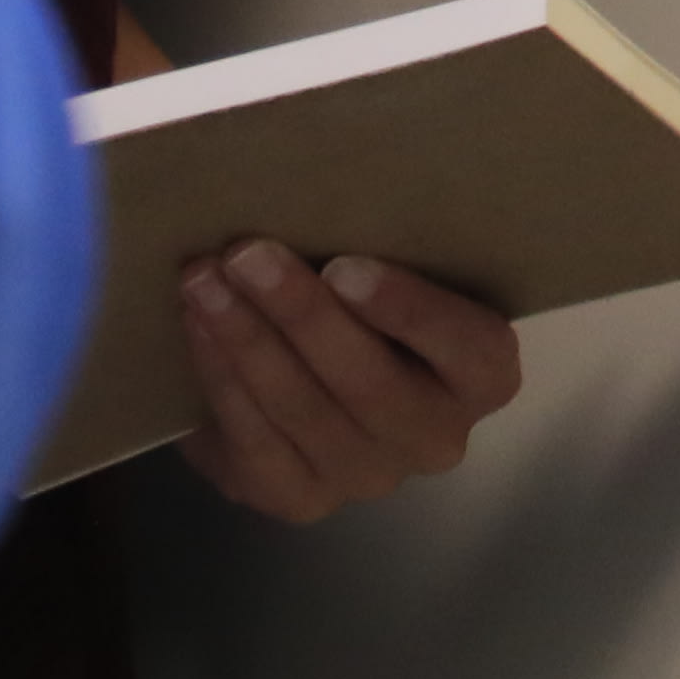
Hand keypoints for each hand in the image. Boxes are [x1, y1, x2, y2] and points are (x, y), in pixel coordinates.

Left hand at [176, 243, 522, 521]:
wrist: (311, 358)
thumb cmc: (363, 286)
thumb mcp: (395, 260)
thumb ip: (383, 237)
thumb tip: (324, 178)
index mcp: (483, 374)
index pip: (467, 348)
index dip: (408, 311)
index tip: (344, 267)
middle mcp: (437, 437)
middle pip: (370, 383)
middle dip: (300, 315)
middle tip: (246, 254)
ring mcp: (369, 476)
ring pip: (304, 411)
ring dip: (245, 340)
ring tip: (204, 280)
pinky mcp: (301, 500)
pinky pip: (257, 443)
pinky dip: (222, 379)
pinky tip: (196, 327)